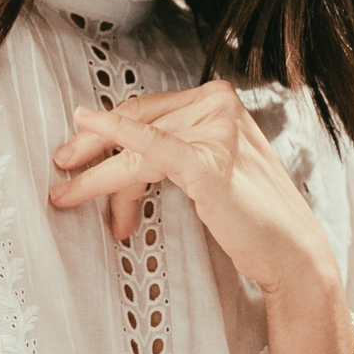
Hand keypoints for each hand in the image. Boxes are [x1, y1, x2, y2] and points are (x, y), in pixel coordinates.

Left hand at [48, 81, 332, 297]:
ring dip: (95, 175)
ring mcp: (216, 130)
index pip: (150, 109)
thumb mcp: (210, 168)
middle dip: (93, 149)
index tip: (79, 151)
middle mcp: (219, 105)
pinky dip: (117, 136)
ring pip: (135, 147)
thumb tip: (120, 154)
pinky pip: (152, 148)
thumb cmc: (253, 217)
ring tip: (67, 195)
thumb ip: (176, 148)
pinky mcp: (209, 162)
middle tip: (63, 169)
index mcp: (220, 101)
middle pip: (138, 123)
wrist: (291, 253)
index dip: (108, 129)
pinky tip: (89, 127)